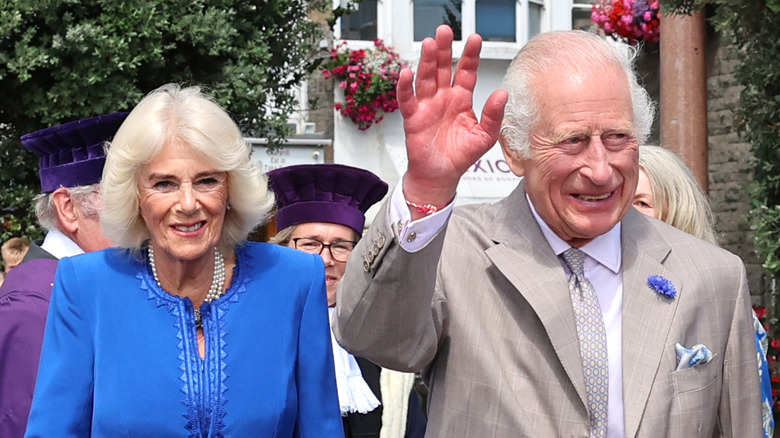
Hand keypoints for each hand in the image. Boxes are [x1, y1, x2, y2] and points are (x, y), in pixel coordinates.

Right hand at [399, 25, 507, 214]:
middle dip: (444, 49)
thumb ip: (494, 115)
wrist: (440, 176)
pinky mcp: (413, 117)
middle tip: (445, 31)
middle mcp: (443, 98)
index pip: (466, 71)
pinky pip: (407, 99)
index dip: (470, 55)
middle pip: (443, 68)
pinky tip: (406, 73)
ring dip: (426, 61)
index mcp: (462, 99)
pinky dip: (405, 86)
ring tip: (429, 44)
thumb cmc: (460, 156)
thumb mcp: (485, 136)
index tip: (474, 39)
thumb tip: (503, 94)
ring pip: (426, 78)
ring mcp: (427, 105)